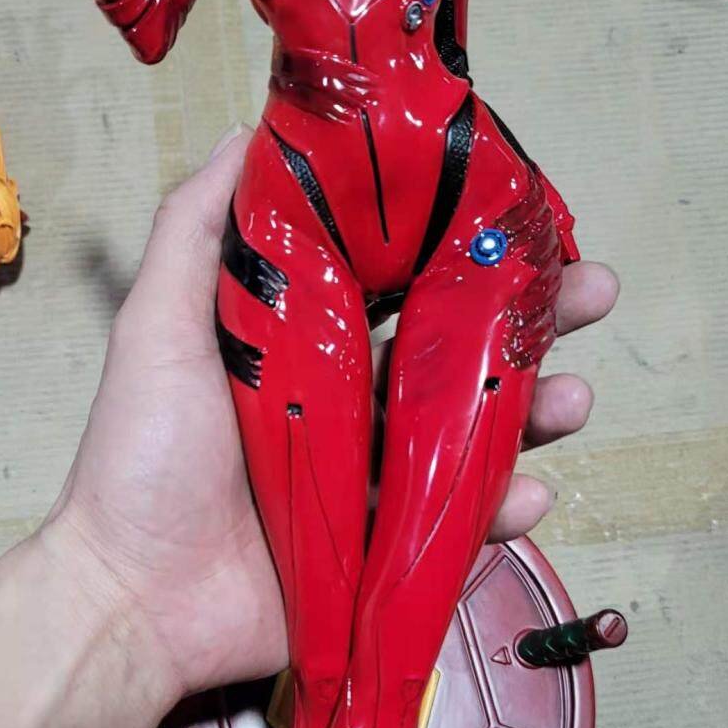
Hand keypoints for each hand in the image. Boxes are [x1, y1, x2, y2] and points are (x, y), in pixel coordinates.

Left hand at [48, 130, 617, 703]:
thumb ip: (197, 230)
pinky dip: (505, 513)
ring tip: (573, 397)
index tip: (524, 217)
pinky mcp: (389, 553)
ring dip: (538, 412)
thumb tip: (251, 130)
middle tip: (594, 293)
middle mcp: (354, 407)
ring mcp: (378, 482)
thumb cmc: (143, 457)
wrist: (134, 596)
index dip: (465, 251)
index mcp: (312, 348)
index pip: (405, 285)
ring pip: (479, 437)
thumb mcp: (159, 326)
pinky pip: (464, 529)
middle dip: (534, 322)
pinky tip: (531, 494)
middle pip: (461, 354)